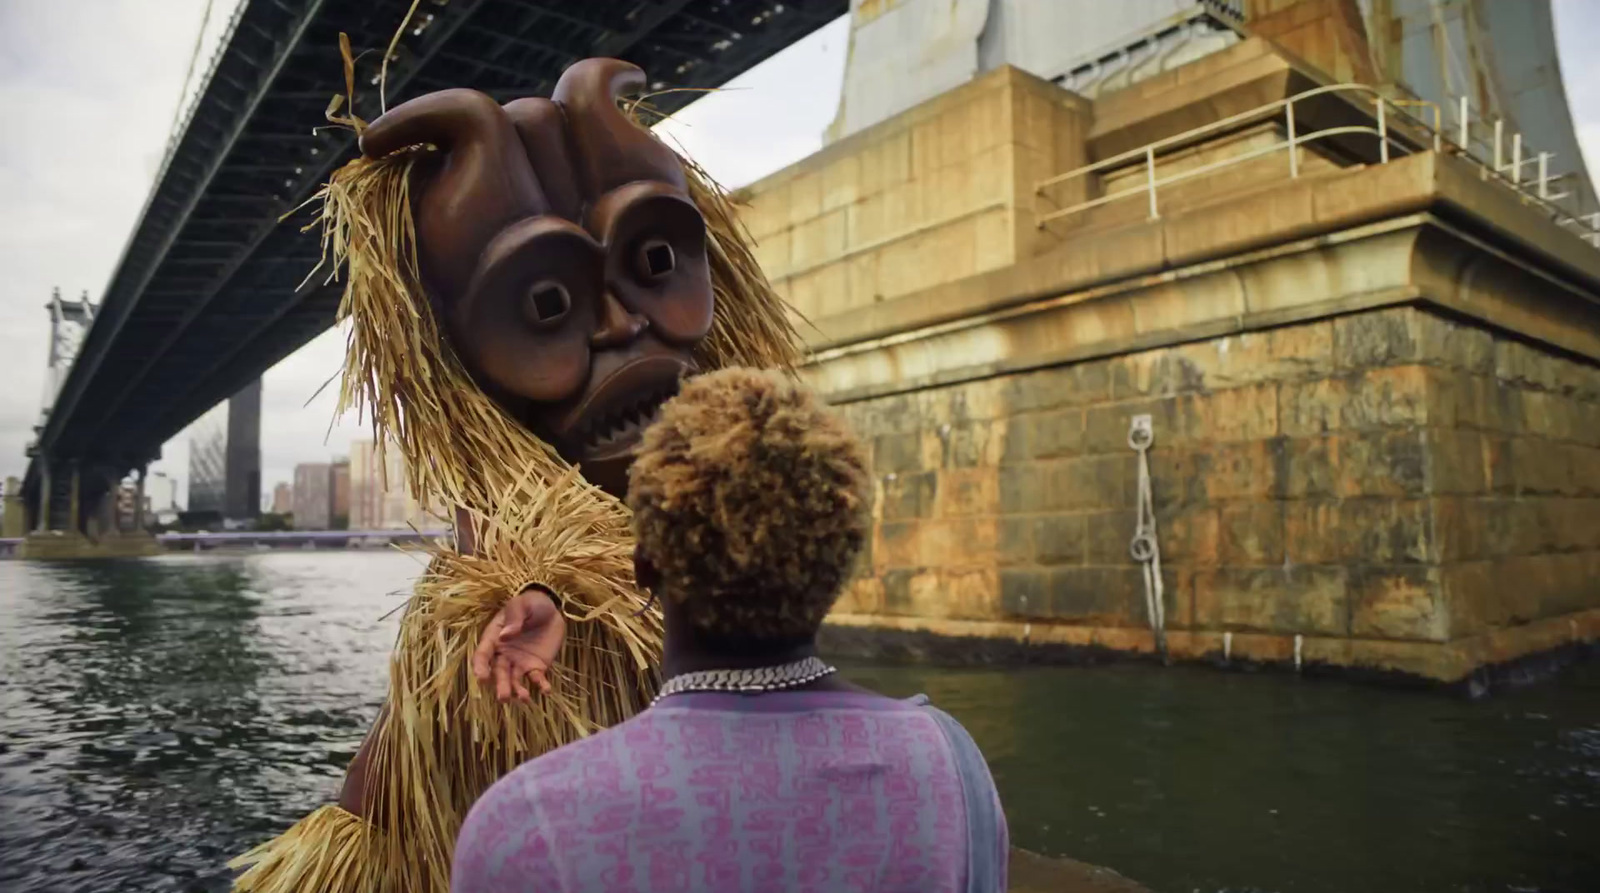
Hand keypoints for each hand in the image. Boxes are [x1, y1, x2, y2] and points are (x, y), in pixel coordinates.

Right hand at [471, 586, 565, 702]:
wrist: (551, 609)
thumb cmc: (530, 604)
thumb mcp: (521, 605)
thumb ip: (514, 618)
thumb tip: (506, 635)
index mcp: (494, 638)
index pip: (483, 655)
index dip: (480, 667)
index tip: (482, 678)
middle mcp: (504, 654)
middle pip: (499, 673)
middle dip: (500, 686)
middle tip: (504, 698)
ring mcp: (520, 662)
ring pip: (515, 680)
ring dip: (518, 690)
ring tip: (524, 698)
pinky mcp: (537, 666)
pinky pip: (536, 678)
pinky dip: (540, 685)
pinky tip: (546, 690)